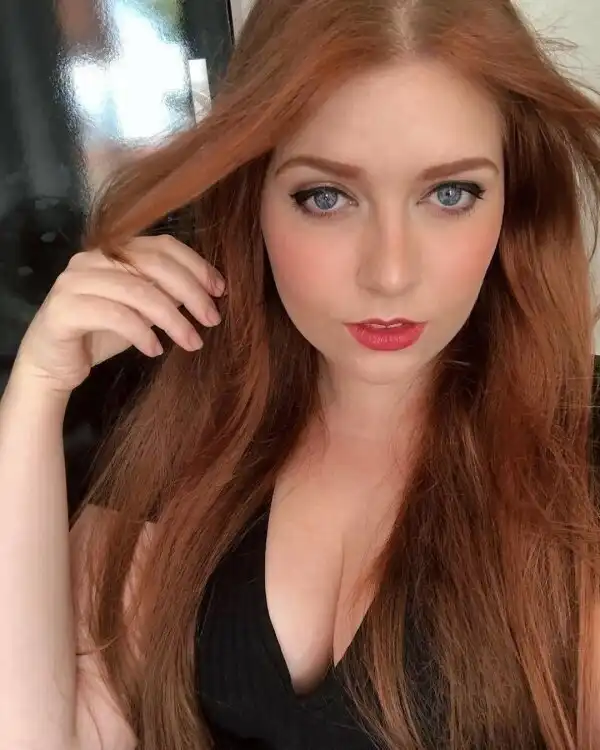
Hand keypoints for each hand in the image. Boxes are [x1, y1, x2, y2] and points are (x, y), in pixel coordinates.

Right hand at [13, 235, 224, 393]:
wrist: (53, 363)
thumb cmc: (101, 333)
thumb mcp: (142, 310)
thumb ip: (166, 294)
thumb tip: (209, 291)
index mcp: (113, 251)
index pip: (163, 246)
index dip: (196, 265)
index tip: (220, 291)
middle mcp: (92, 259)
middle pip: (154, 264)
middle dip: (190, 292)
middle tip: (212, 320)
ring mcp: (75, 281)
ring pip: (137, 291)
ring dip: (173, 319)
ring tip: (192, 342)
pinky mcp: (64, 309)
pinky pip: (114, 315)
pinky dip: (142, 333)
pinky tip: (156, 350)